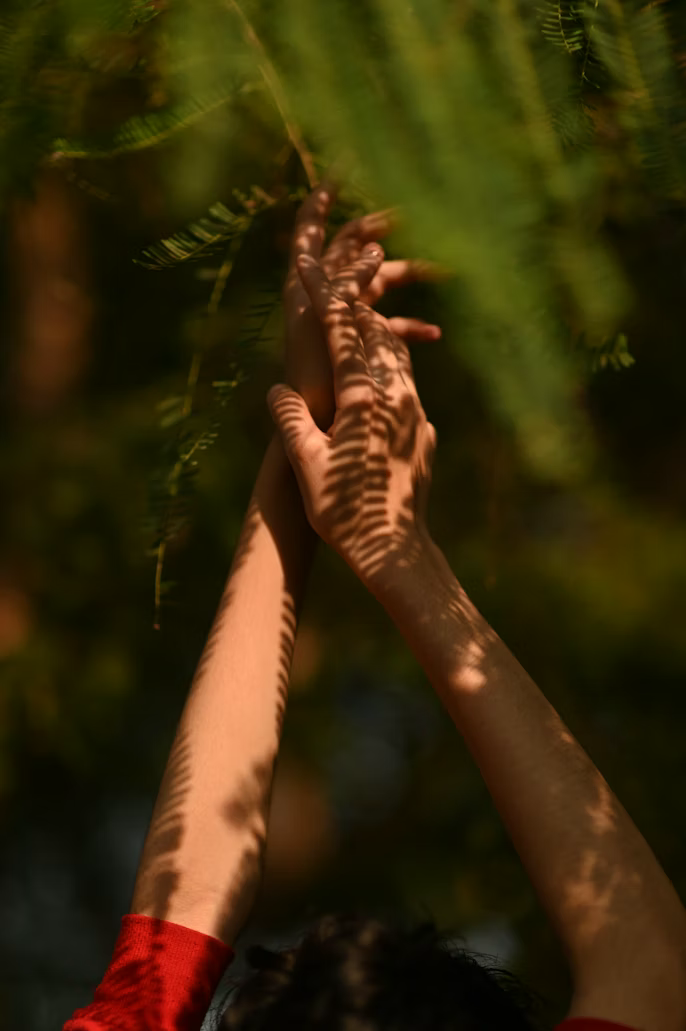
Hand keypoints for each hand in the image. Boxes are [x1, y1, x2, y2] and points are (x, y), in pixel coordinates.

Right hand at [270, 252, 436, 591]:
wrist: (395, 552)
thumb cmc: (343, 511)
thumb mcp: (304, 462)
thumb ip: (291, 417)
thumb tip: (279, 389)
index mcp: (363, 397)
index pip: (341, 331)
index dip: (323, 293)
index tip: (306, 262)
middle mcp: (397, 397)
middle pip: (375, 333)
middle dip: (351, 306)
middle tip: (333, 283)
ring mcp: (416, 414)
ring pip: (396, 358)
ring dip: (372, 336)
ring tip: (353, 324)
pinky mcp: (424, 433)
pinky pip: (405, 387)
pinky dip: (387, 369)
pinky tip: (373, 382)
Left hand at [283, 183, 441, 429]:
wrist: (313, 422)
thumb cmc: (315, 374)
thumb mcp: (331, 315)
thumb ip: (350, 278)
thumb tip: (378, 246)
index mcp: (306, 283)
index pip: (310, 227)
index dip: (322, 197)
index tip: (341, 168)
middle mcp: (322, 294)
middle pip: (353, 248)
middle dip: (381, 230)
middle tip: (410, 213)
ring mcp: (341, 317)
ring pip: (378, 283)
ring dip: (408, 275)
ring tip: (443, 272)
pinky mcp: (357, 343)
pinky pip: (386, 324)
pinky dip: (408, 325)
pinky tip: (434, 335)